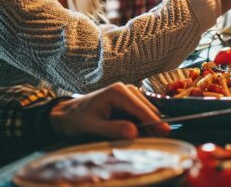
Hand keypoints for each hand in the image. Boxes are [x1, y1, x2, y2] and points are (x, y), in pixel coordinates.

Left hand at [49, 83, 168, 139]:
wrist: (65, 115)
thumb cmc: (76, 120)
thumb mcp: (92, 127)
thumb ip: (112, 129)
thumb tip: (135, 132)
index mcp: (118, 92)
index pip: (141, 108)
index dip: (154, 120)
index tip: (166, 131)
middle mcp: (126, 89)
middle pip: (148, 108)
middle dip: (153, 124)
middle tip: (158, 140)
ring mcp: (129, 94)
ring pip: (147, 111)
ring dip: (149, 125)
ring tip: (150, 139)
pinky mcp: (129, 102)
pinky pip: (141, 113)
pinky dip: (143, 123)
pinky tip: (141, 134)